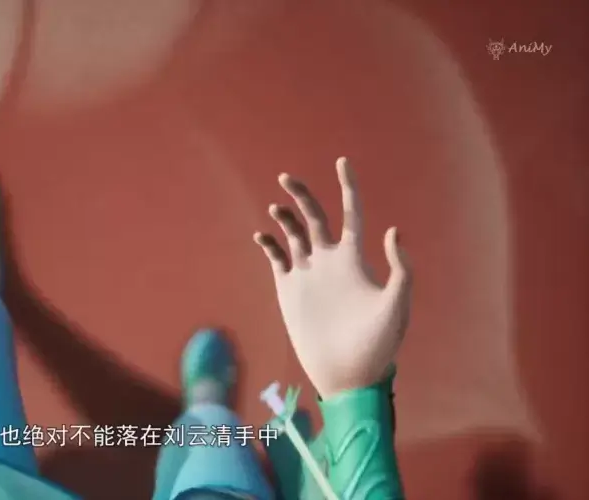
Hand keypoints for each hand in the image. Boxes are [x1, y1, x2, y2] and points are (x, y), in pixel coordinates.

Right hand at [253, 157, 411, 398]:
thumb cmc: (378, 344)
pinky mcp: (289, 291)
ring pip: (293, 234)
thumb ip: (399, 270)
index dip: (347, 186)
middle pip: (314, 217)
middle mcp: (329, 261)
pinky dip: (269, 245)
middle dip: (301, 195)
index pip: (350, 213)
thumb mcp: (396, 306)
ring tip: (275, 207)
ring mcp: (308, 275)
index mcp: (354, 259)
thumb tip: (392, 230)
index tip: (342, 162)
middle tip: (286, 176)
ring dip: (284, 218)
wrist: (348, 372)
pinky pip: (277, 260)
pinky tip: (262, 235)